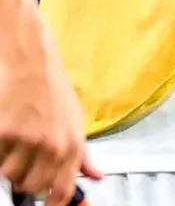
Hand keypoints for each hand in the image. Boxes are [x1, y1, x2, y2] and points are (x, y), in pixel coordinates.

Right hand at [0, 0, 101, 204]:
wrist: (29, 53)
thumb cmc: (49, 84)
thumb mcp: (73, 115)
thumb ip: (83, 152)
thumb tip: (96, 176)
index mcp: (73, 142)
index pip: (61, 192)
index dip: (51, 203)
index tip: (45, 204)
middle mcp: (53, 145)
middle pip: (30, 187)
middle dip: (24, 175)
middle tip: (24, 148)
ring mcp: (28, 140)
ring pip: (8, 175)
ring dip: (8, 160)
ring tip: (16, 131)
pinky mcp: (4, 132)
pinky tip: (5, 125)